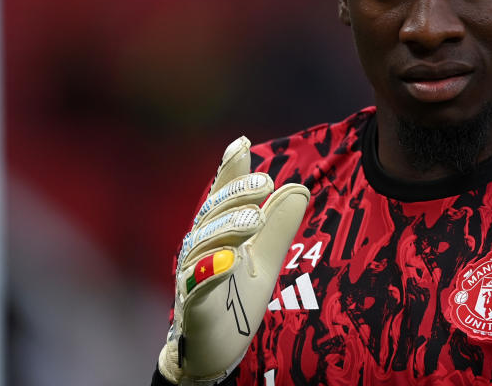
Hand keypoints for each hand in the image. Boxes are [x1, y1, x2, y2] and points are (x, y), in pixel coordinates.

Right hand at [157, 137, 309, 383]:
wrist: (216, 348)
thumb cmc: (237, 297)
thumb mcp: (266, 258)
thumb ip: (279, 226)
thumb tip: (300, 188)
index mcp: (216, 233)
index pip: (222, 196)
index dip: (230, 170)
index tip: (242, 143)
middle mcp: (199, 249)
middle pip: (213, 214)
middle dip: (237, 196)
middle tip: (265, 183)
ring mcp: (192, 277)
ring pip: (203, 246)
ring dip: (227, 229)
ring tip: (253, 218)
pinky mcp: (193, 307)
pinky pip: (197, 286)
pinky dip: (211, 272)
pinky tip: (228, 259)